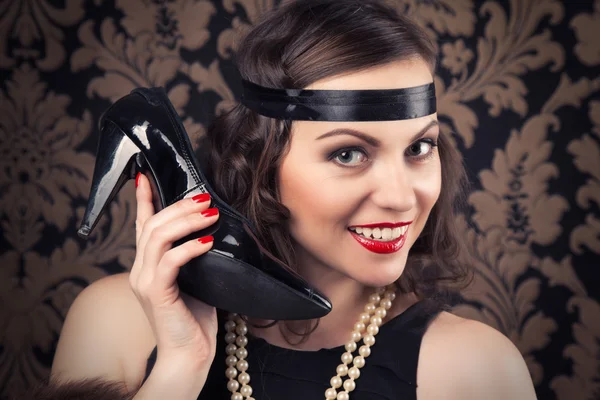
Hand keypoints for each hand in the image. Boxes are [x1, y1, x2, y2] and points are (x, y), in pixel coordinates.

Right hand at [129, 172, 218, 375]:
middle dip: (178, 206)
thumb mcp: (196, 279)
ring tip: (209, 212)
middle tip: (203, 196)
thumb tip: (211, 231)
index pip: (142, 226)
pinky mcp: (155, 293)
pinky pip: (169, 260)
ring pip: (157, 237)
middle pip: (152, 224)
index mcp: (147, 266)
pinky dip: (189, 247)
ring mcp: (144, 281)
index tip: (145, 176)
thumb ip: (194, 257)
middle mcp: (140, 270)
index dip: (144, 200)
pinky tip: (207, 241)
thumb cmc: (195, 319)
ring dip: (185, 221)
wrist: (190, 355)